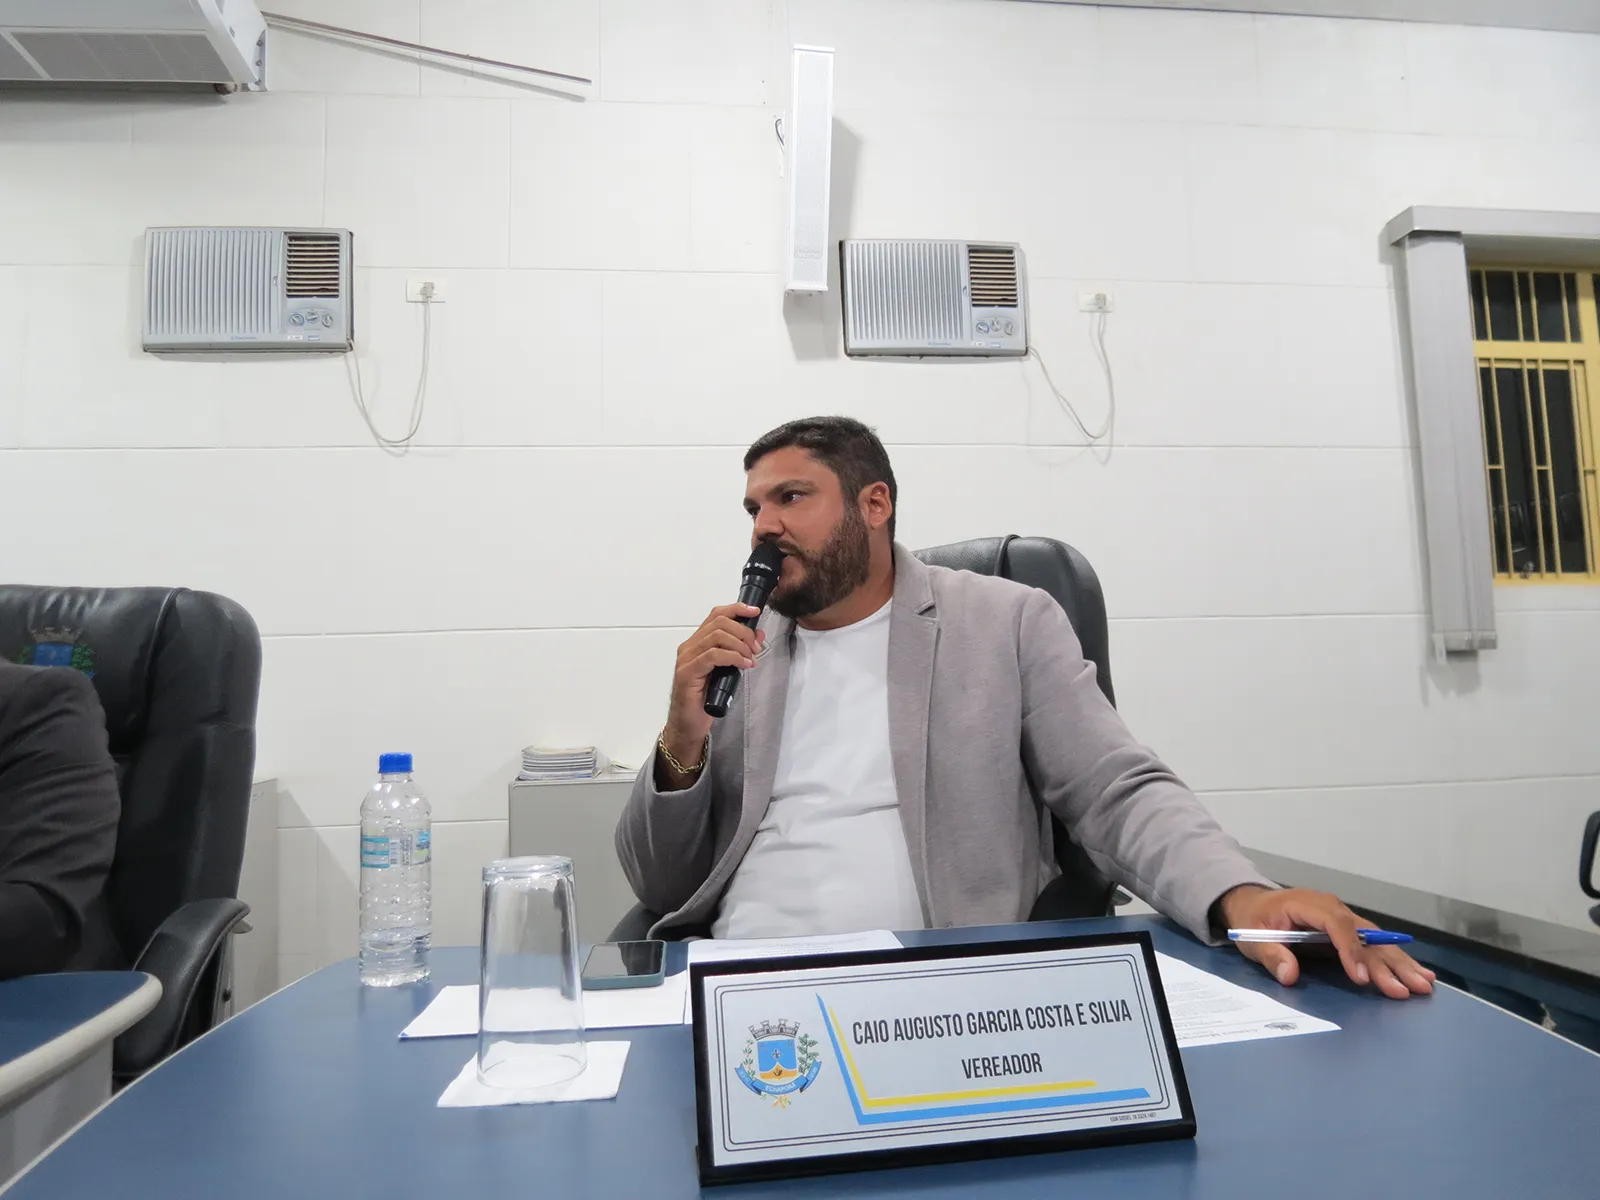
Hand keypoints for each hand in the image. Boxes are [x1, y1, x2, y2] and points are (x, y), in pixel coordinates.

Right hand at [656, 604, 765, 789]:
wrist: (688, 724)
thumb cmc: (705, 700)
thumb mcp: (728, 671)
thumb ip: (739, 653)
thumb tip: (758, 636)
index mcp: (697, 643)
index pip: (716, 615)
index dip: (736, 609)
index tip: (755, 612)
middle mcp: (689, 647)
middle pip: (719, 622)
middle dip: (743, 632)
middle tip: (756, 648)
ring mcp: (686, 659)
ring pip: (716, 636)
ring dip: (740, 644)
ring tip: (751, 659)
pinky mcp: (687, 673)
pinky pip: (713, 655)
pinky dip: (733, 657)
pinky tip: (745, 665)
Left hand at [1218, 885, 1435, 999]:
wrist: (1253, 904)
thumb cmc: (1253, 920)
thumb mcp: (1252, 937)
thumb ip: (1271, 955)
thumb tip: (1290, 974)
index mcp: (1307, 905)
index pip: (1336, 924)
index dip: (1350, 950)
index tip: (1360, 978)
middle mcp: (1332, 908)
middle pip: (1364, 934)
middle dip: (1387, 962)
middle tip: (1409, 988)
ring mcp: (1343, 917)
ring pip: (1376, 940)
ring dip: (1400, 963)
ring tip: (1425, 984)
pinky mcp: (1348, 930)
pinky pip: (1374, 944)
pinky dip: (1396, 960)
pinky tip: (1419, 974)